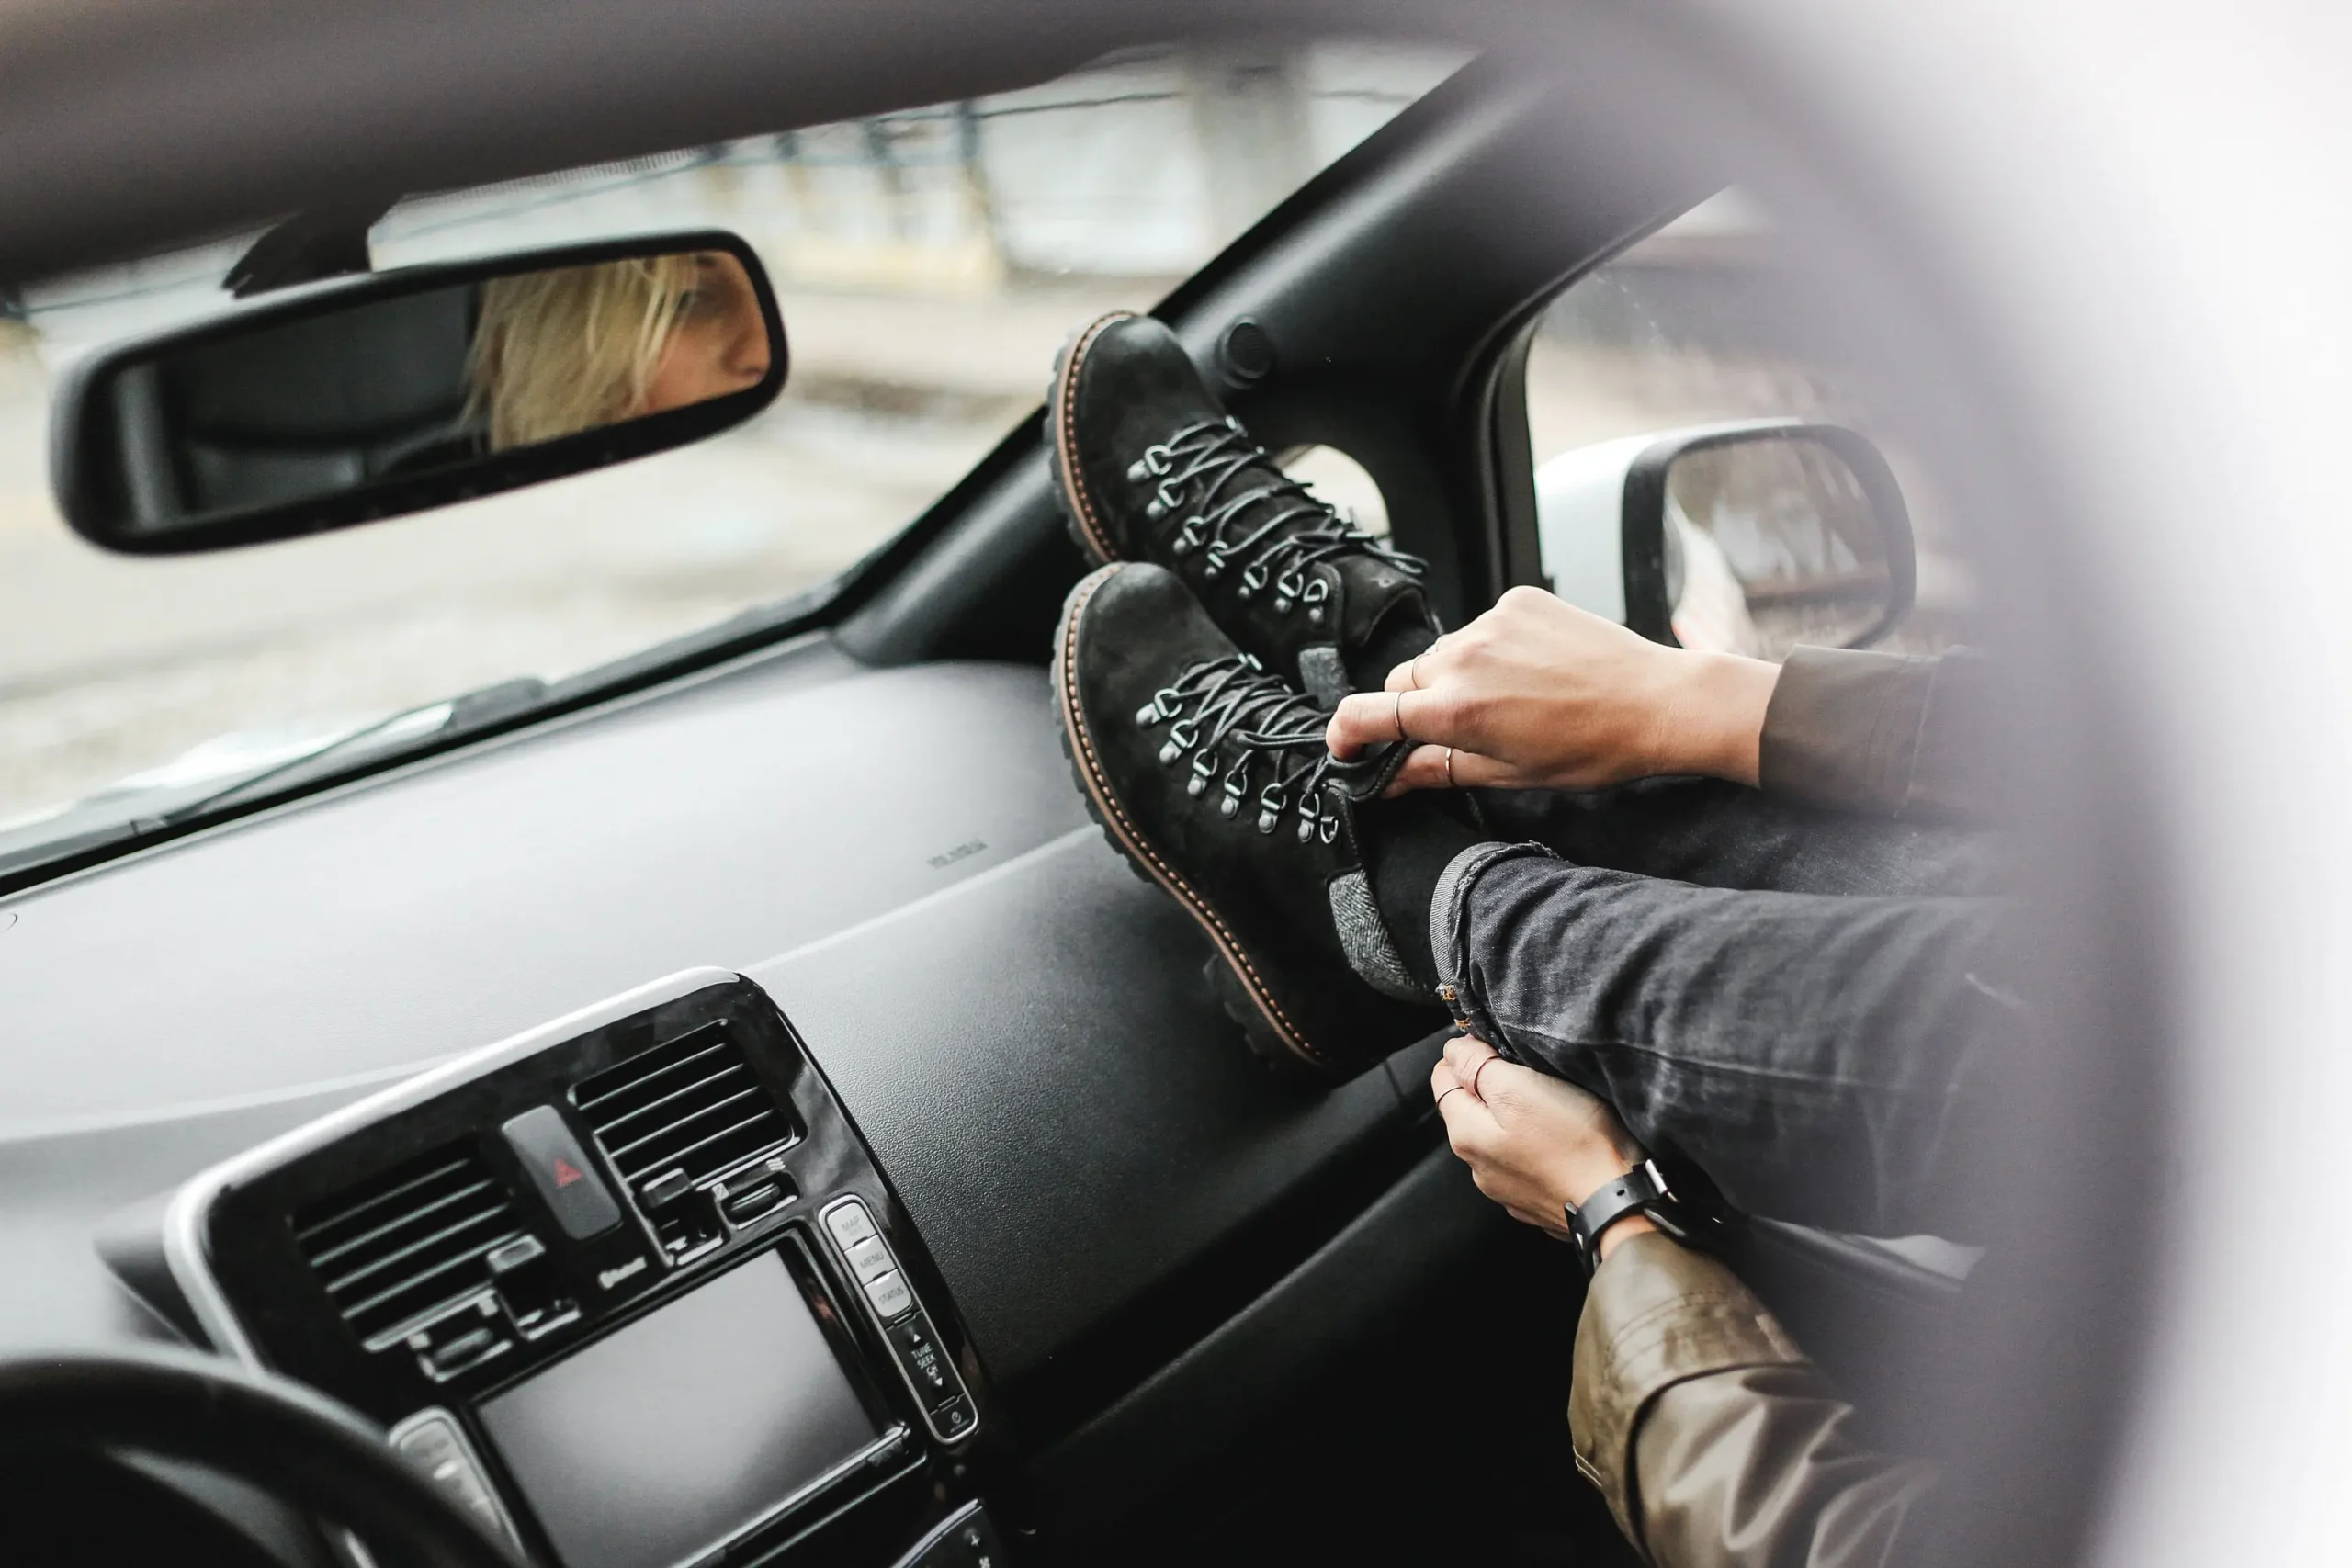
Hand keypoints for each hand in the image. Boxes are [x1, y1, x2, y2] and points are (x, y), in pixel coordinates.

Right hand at [1325, 586, 1779, 795]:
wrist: (1655, 702)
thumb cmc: (1591, 747)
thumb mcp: (1507, 774)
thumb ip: (1436, 769)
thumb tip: (1388, 779)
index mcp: (1455, 710)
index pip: (1368, 714)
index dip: (1347, 733)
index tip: (1346, 746)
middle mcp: (1463, 658)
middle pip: (1403, 681)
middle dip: (1413, 707)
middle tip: (1452, 730)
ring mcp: (1490, 623)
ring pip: (1442, 654)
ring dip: (1454, 676)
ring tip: (1506, 699)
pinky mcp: (1517, 600)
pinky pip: (1480, 626)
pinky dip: (1489, 648)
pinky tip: (1528, 669)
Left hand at [1432, 1036, 1654, 1257]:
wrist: (1619, 1201)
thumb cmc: (1572, 1141)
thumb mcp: (1518, 1087)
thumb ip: (1476, 1066)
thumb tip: (1453, 1051)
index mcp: (1465, 1135)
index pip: (1443, 1079)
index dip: (1466, 1056)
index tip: (1497, 1050)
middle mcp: (1477, 1167)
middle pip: (1470, 1109)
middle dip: (1490, 1087)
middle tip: (1530, 1076)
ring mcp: (1506, 1189)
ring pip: (1498, 1137)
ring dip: (1514, 1119)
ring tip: (1550, 1108)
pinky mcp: (1535, 1201)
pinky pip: (1524, 1162)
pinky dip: (1534, 1146)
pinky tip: (1559, 1141)